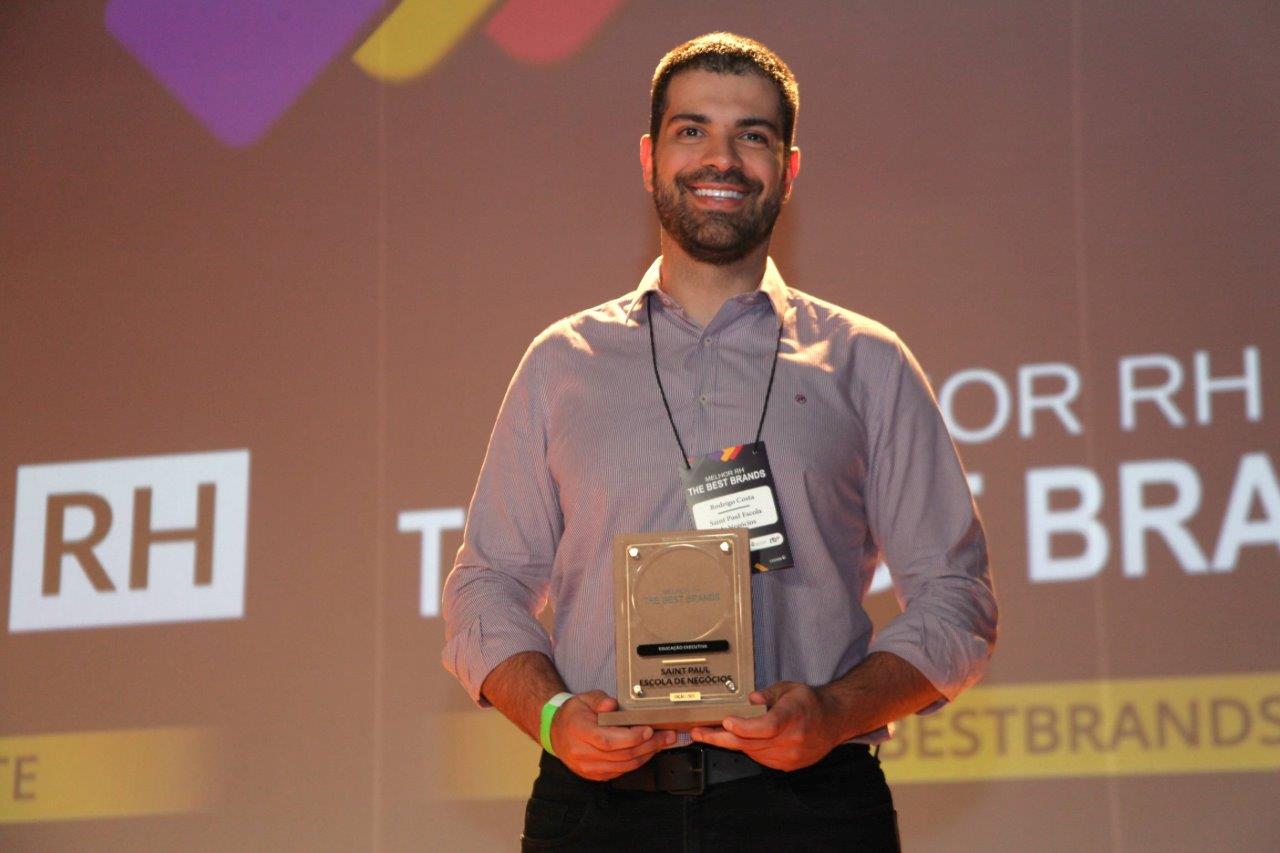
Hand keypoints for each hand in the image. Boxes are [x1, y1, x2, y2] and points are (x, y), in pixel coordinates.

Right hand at [551, 690, 677, 780]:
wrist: (556, 733)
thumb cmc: (573, 715)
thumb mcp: (585, 699)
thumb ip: (600, 700)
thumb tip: (613, 705)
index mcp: (579, 732)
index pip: (608, 740)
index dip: (632, 737)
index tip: (649, 729)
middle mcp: (583, 754)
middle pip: (621, 754)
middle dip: (649, 745)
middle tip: (666, 736)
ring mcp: (589, 768)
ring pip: (624, 766)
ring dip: (646, 755)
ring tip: (661, 743)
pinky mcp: (595, 775)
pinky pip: (621, 771)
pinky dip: (636, 762)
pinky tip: (647, 752)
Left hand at [689, 681, 843, 770]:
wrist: (833, 721)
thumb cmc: (810, 703)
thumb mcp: (789, 688)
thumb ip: (768, 693)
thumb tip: (751, 699)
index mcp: (792, 716)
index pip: (766, 726)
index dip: (744, 727)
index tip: (727, 722)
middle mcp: (792, 739)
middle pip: (751, 743)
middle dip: (720, 738)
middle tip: (698, 732)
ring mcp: (790, 756)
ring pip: (752, 752)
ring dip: (731, 743)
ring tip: (711, 734)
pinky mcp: (787, 765)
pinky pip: (760, 758)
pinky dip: (747, 748)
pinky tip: (739, 739)